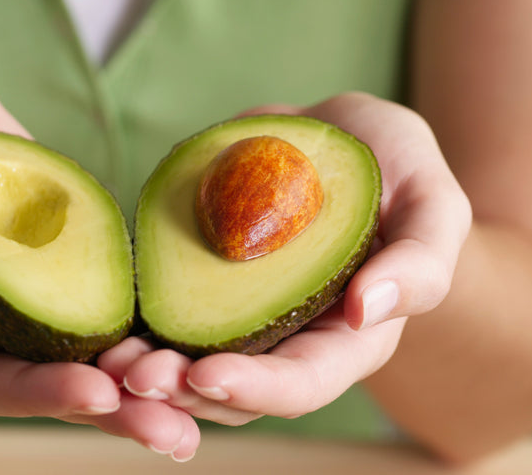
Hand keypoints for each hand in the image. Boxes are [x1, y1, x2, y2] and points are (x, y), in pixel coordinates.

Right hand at [0, 50, 197, 458]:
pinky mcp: (52, 236)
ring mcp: (17, 277)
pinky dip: (143, 298)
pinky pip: (99, 272)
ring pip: (83, 335)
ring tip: (207, 389)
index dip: (34, 392)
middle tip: (175, 428)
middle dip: (109, 404)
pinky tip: (195, 313)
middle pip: (43, 374)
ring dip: (141, 366)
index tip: (97, 393)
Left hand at [98, 93, 470, 435]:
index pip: (302, 383)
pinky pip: (163, 316)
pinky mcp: (199, 284)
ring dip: (145, 371)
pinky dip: (132, 326)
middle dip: (180, 391)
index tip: (206, 375)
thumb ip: (421, 260)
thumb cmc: (397, 171)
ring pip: (187, 366)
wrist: (337, 140)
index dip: (256, 387)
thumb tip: (372, 310)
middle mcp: (287, 339)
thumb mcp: (431, 202)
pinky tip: (100, 320)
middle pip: (232, 390)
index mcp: (347, 338)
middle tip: (132, 375)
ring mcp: (238, 316)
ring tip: (106, 357)